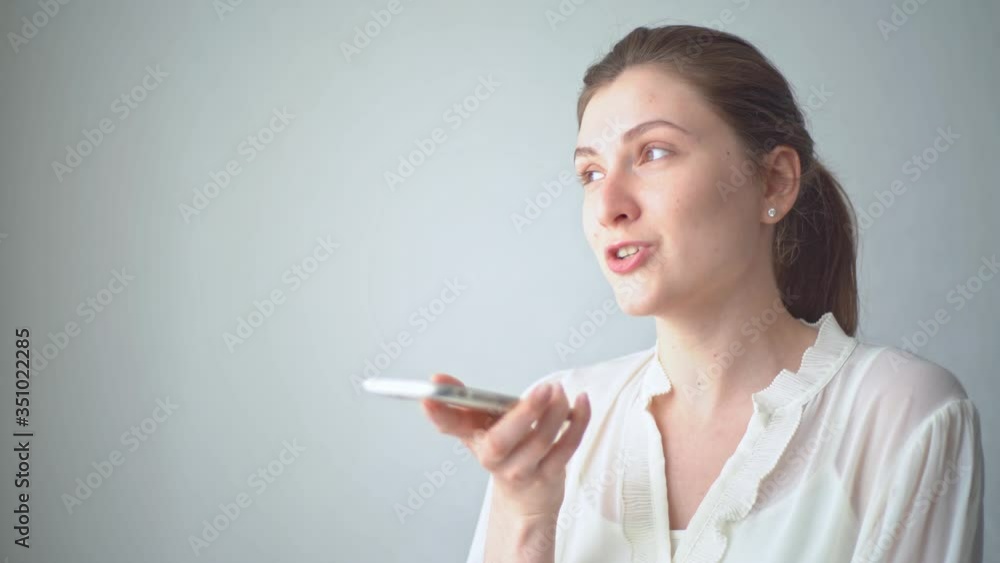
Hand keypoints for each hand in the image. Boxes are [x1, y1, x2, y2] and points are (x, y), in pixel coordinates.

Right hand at [421, 373, 590, 517]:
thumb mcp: (479, 427)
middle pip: (502, 440)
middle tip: (543, 388)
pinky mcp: (549, 475)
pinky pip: (566, 447)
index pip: (451, 426)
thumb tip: (438, 379)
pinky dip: (578, 422)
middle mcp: (495, 458)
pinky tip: (582, 401)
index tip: (429, 396)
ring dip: (557, 412)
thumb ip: (462, 402)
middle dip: (524, 413)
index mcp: (475, 440)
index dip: (439, 413)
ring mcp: (523, 469)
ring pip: (540, 442)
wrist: (524, 499)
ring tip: (561, 391)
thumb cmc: (504, 454)